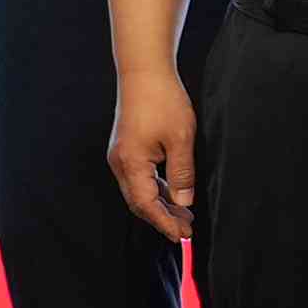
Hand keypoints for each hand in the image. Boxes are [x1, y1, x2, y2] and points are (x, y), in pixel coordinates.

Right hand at [105, 64, 200, 236]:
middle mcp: (120, 163)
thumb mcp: (180, 139)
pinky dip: (156, 189)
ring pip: (139, 191)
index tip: (182, 236)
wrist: (144, 70)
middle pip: (139, 202)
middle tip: (187, 229)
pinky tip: (172, 194)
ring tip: (184, 215)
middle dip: (163, 218)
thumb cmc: (162, 99)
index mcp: (131, 164)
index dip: (165, 223)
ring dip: (160, 204)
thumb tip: (184, 202)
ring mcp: (121, 155)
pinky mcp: (126, 148)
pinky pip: (139, 178)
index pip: (147, 205)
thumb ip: (182, 174)